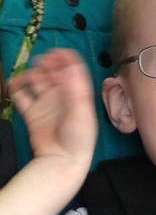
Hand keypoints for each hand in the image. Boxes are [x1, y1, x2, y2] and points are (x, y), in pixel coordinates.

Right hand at [9, 48, 97, 168]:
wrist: (62, 161)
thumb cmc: (78, 138)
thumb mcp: (81, 111)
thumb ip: (75, 88)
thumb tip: (70, 66)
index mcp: (77, 93)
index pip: (72, 68)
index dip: (64, 58)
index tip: (56, 53)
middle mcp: (61, 95)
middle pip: (52, 71)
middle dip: (46, 63)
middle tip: (42, 63)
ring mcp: (45, 103)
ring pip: (35, 80)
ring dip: (31, 73)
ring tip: (30, 77)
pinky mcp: (32, 113)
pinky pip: (21, 95)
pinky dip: (15, 87)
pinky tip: (15, 84)